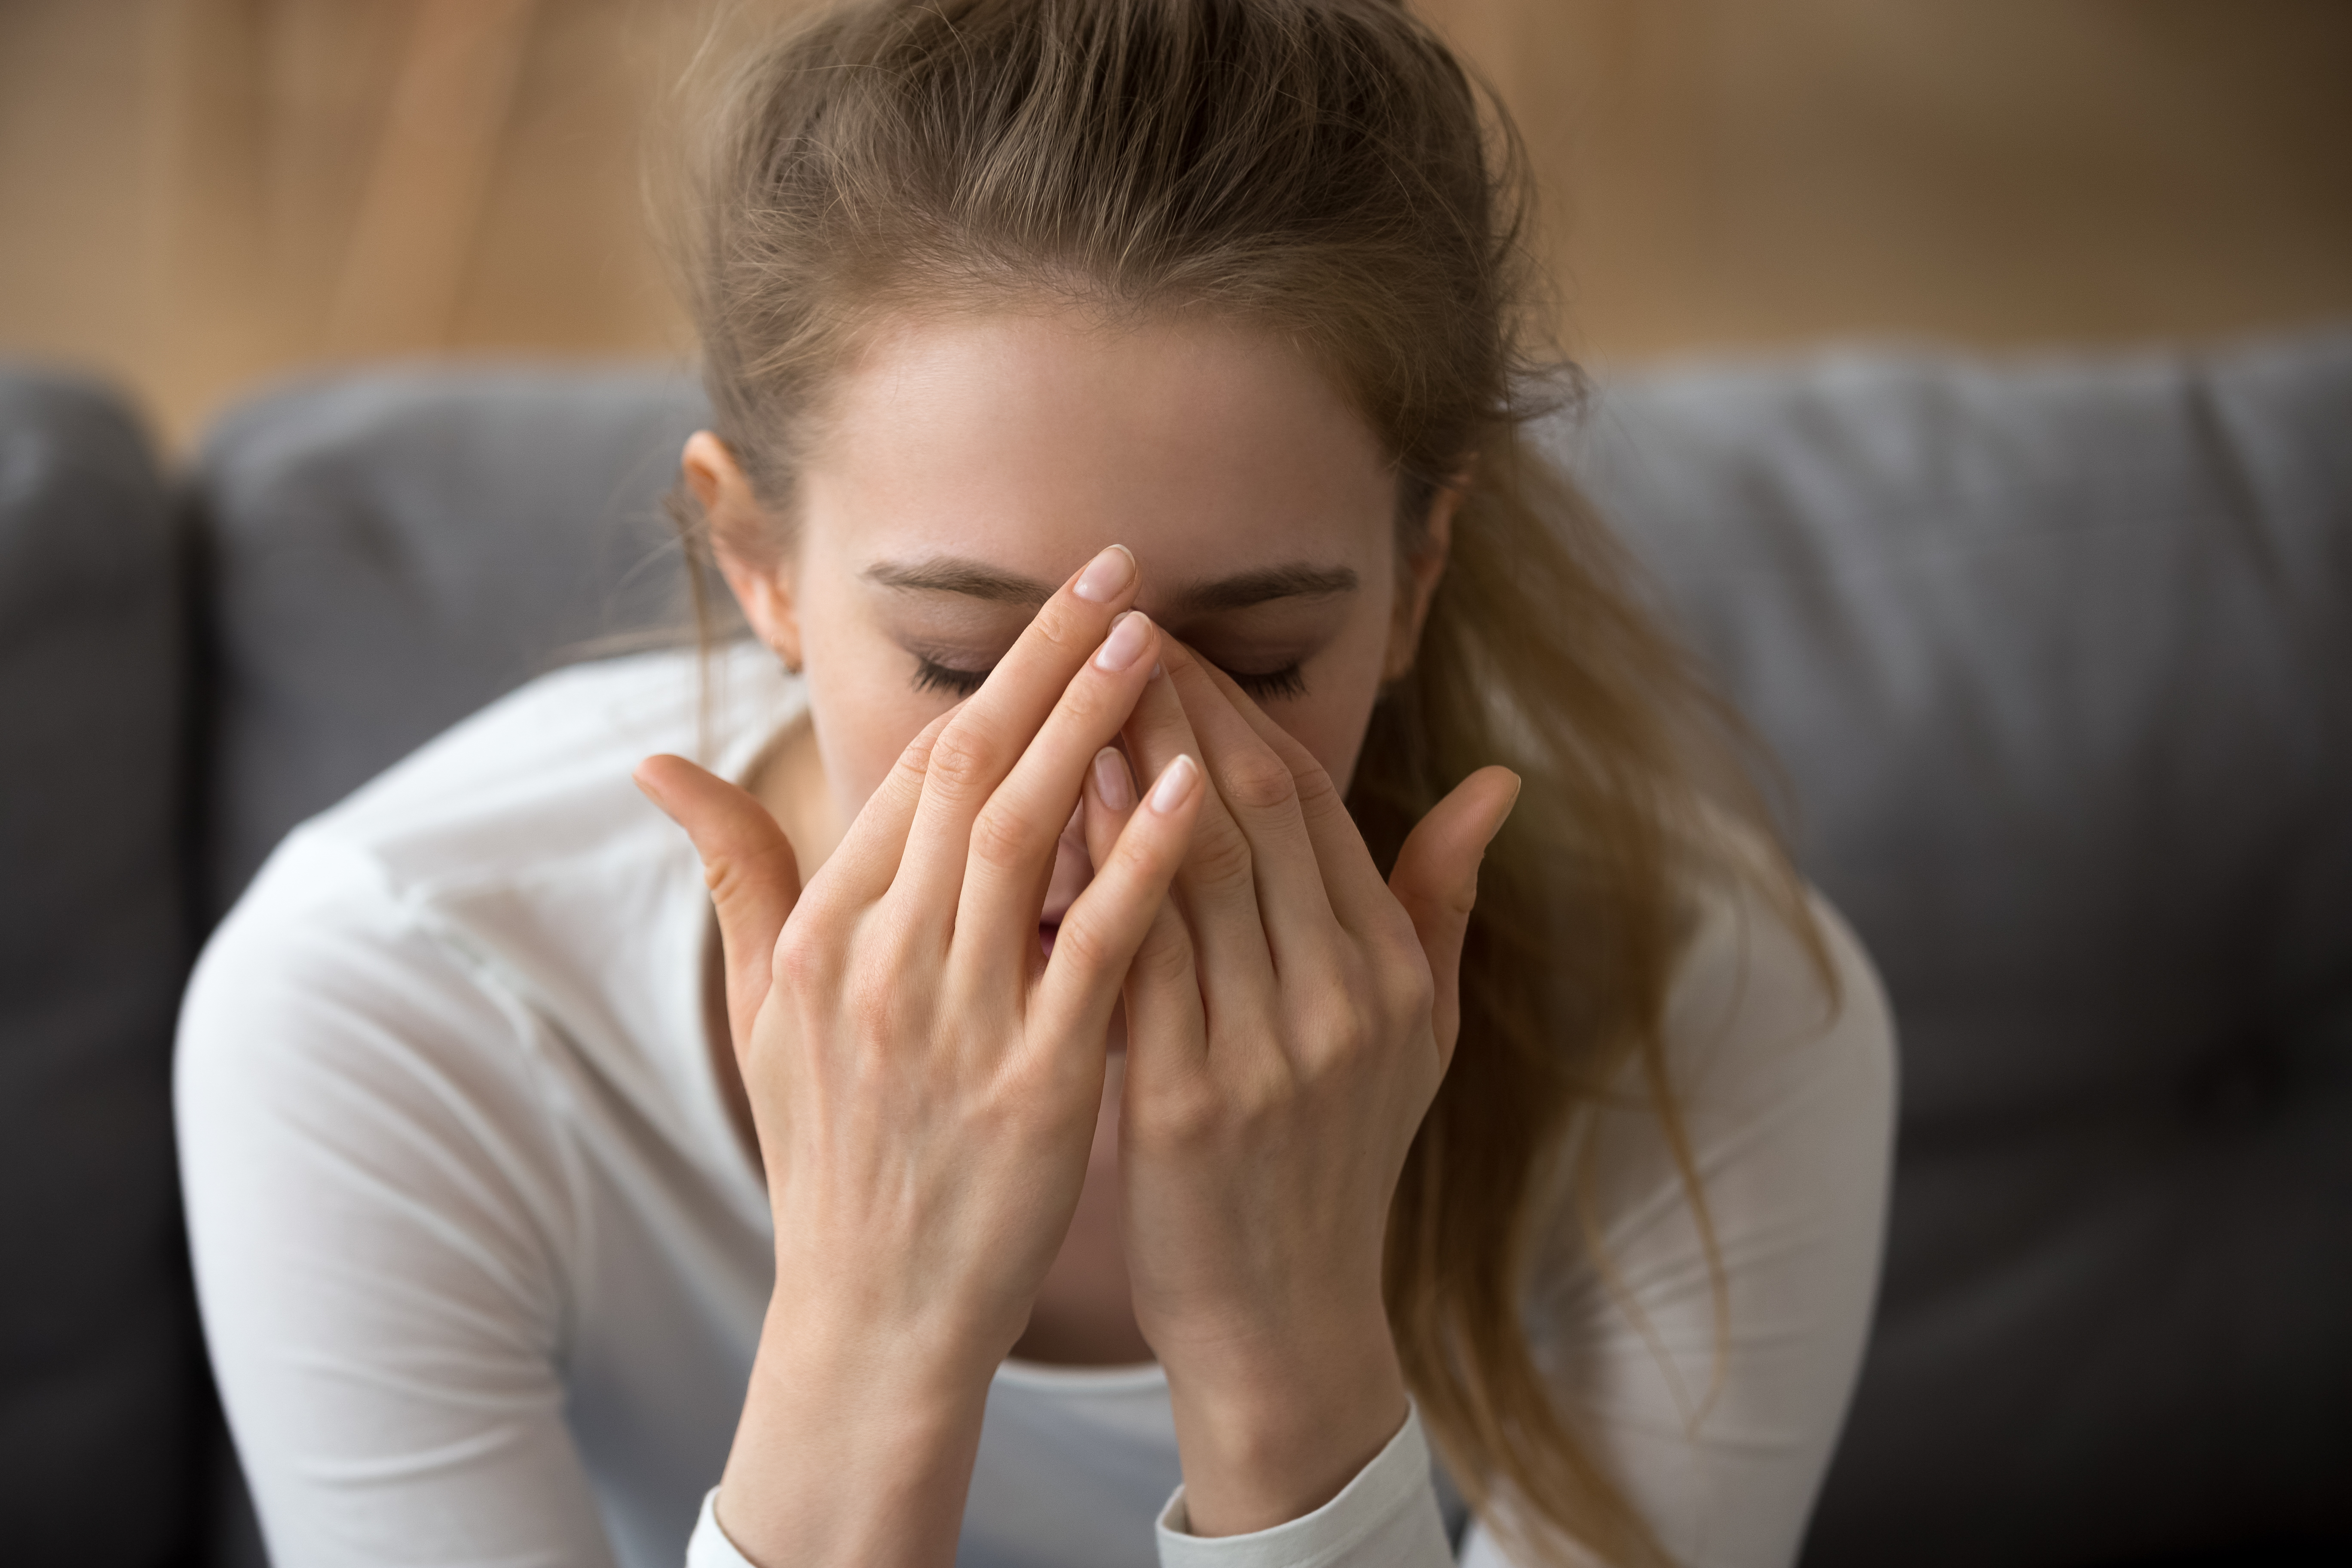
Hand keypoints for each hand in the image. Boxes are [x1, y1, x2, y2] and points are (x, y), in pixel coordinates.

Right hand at [636, 545, 1204, 1567]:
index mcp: (824, 938)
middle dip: (1048, 662)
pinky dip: (1142, 865)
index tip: (1057, 607)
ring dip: (1095, 728)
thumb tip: (655, 763)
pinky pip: (1093, 949)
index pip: (912, 773)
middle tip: (1120, 572)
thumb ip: (735, 879)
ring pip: (1026, 838)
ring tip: (1158, 642)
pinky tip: (1194, 791)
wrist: (870, 1316)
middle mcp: (880, 963)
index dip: (991, 680)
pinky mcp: (1032, 1084)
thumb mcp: (760, 1017)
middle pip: (969, 773)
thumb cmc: (832, 1157)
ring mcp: (954, 1022)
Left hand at [1082, 639, 1518, 1536]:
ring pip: (1193, 868)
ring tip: (1072, 686)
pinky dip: (1100, 876)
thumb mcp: (1420, 1038)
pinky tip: (1054, 813)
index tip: (1171, 646)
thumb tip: (1496, 782)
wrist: (1284, 1321)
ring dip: (1131, 766)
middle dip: (1177, 708)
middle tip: (1109, 629)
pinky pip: (1137, 959)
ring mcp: (1267, 1053)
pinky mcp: (1185, 1104)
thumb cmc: (1334, 1160)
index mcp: (1391, 974)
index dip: (1238, 713)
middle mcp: (1341, 1002)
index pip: (1313, 804)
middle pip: (1253, 814)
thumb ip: (1440, 903)